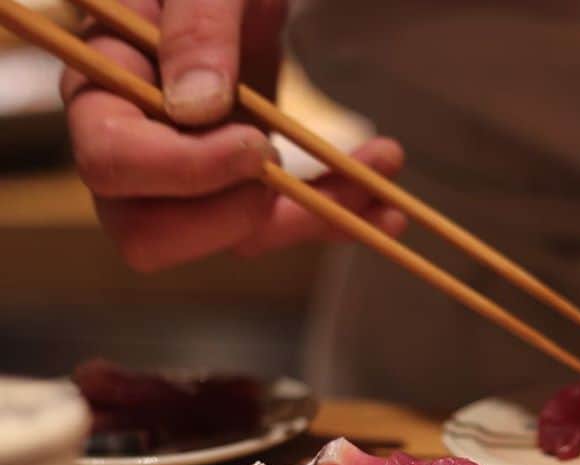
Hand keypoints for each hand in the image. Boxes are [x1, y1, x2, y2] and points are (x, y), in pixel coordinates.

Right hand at [61, 0, 405, 270]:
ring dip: (316, 214)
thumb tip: (194, 110)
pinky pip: (288, 224)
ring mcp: (197, 173)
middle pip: (149, 233)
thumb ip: (197, 27)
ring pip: (237, 238)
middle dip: (230, 216)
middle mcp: (141, 145)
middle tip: (280, 166)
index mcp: (106, 87)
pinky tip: (388, 206)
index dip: (181, 170)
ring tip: (382, 160)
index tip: (255, 145)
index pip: (112, 161)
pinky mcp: (249, 183)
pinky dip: (340, 213)